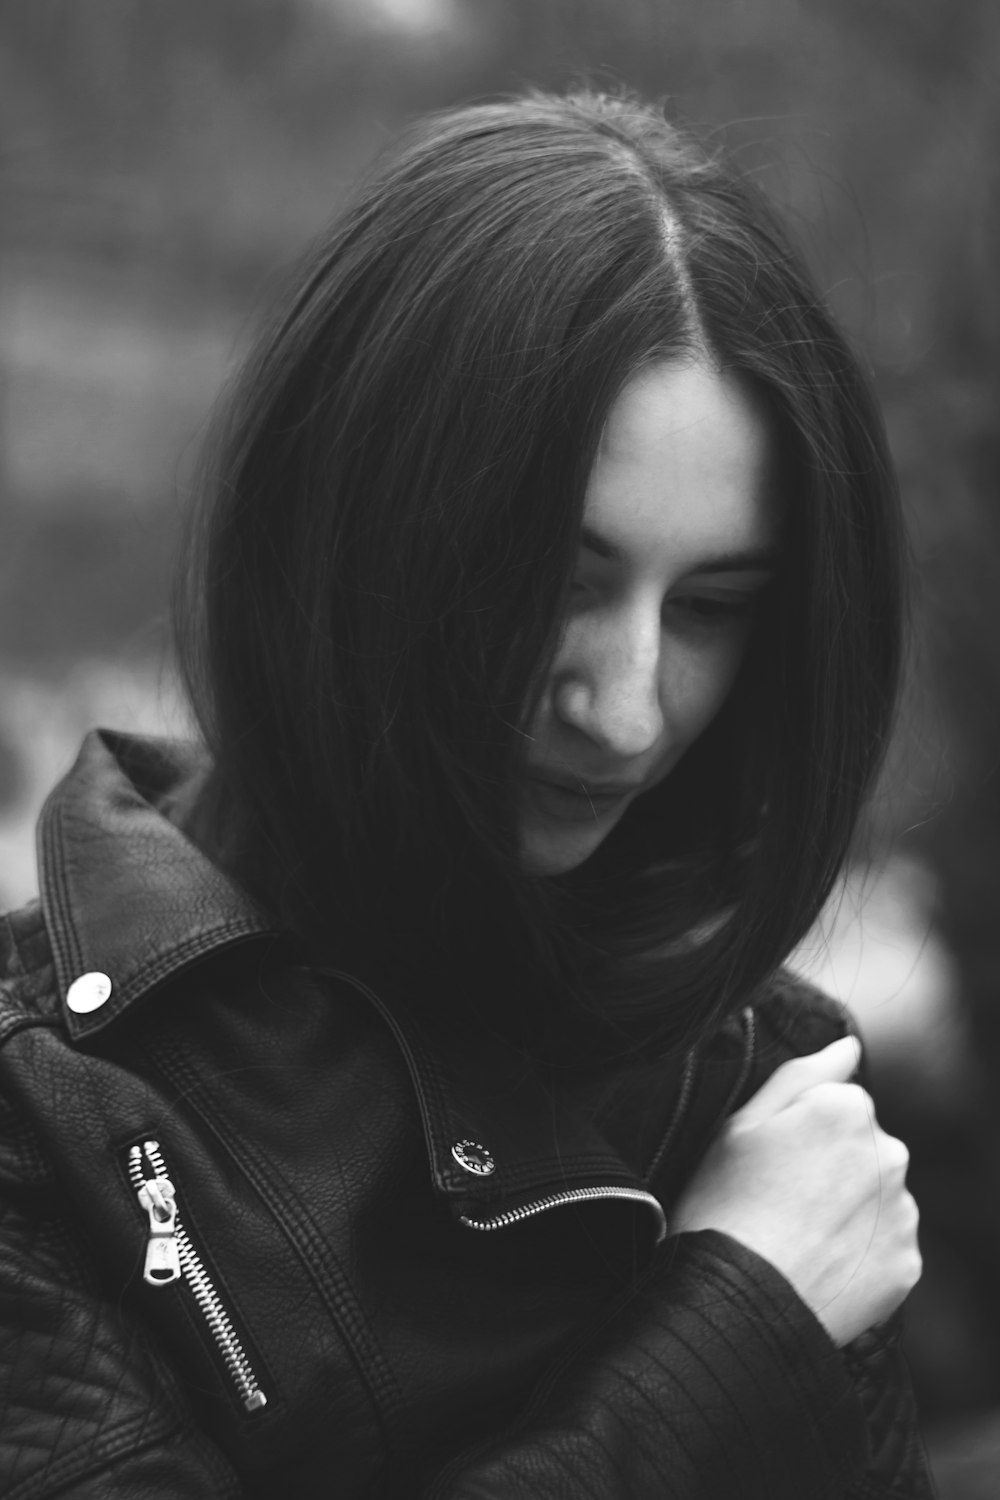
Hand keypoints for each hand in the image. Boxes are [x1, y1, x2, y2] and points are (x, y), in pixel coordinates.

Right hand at [671, 1035, 920, 1346]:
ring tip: (796, 1236)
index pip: (837, 1103)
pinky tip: (817, 1264)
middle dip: (831, 1166)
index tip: (769, 1161)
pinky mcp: (905, 1264)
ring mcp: (900, 1212)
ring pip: (875, 1196)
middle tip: (778, 1200)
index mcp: (847, 1109)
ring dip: (847, 1208)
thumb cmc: (724, 1204)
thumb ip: (802, 1074)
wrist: (736, 1303)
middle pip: (862, 1148)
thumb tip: (848, 1047)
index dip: (798, 1131)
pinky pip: (883, 1246)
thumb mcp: (741, 1123)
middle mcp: (888, 1154)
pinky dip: (857, 1253)